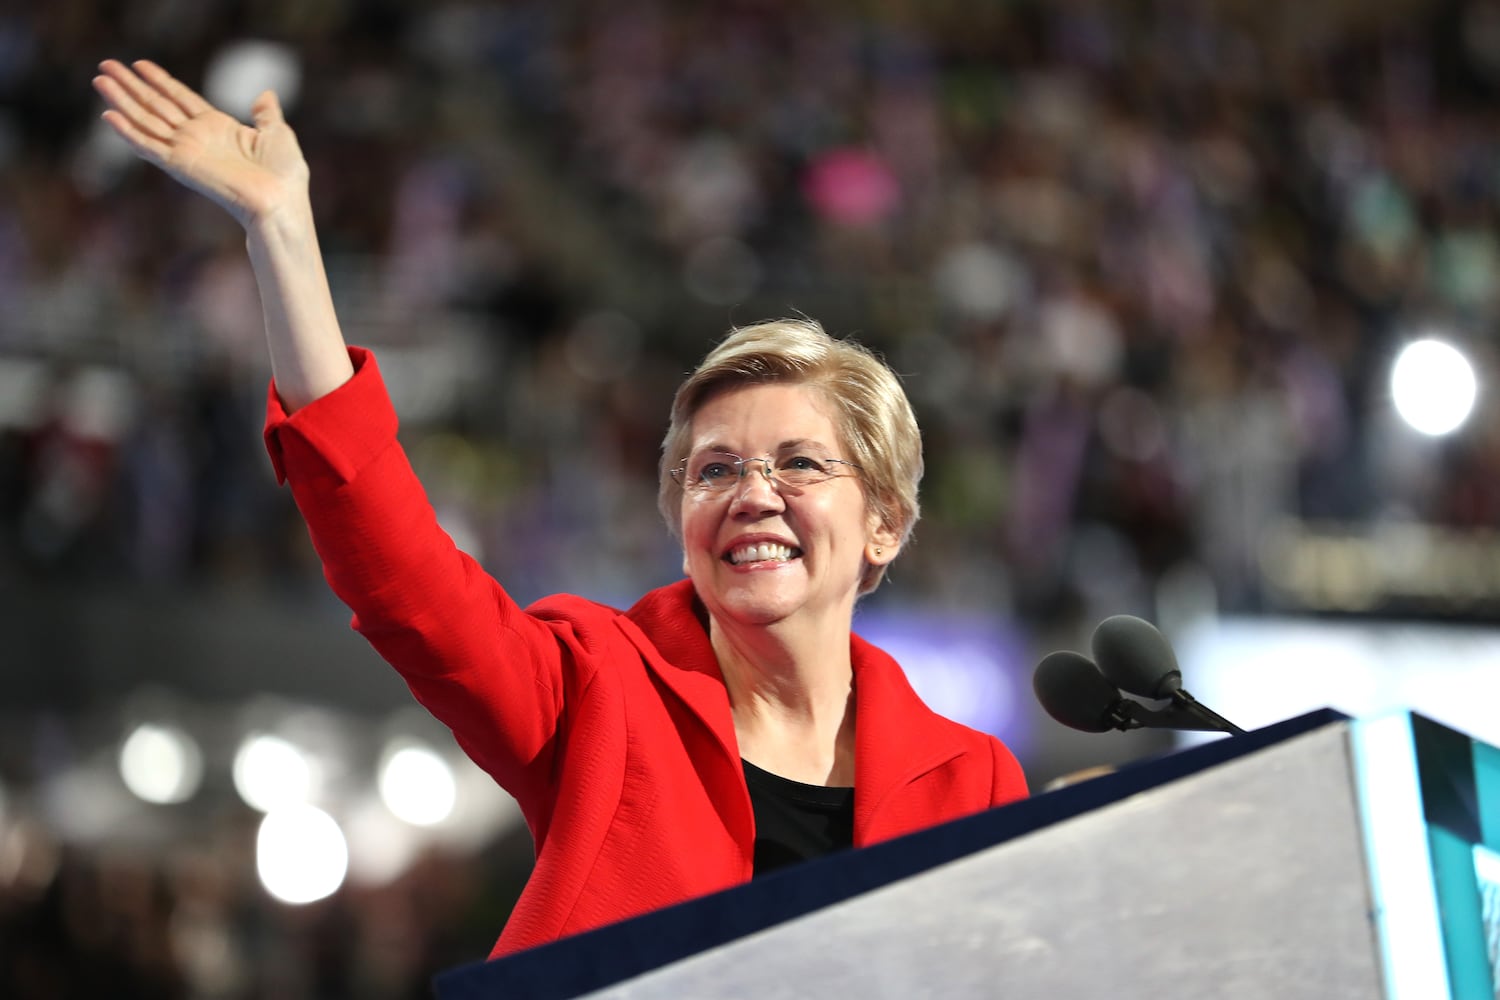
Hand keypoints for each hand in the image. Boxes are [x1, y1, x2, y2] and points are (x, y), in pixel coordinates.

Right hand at [93, 59, 309, 229]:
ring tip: (99, 79)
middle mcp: (198, 138)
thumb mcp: (277, 133)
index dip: (160, 80)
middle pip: (157, 105)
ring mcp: (186, 152)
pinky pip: (148, 146)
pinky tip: (109, 115)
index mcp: (218, 128)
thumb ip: (265, 113)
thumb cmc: (285, 175)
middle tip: (106, 64)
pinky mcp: (180, 166)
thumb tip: (265, 94)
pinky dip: (128, 132)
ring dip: (121, 101)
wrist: (280, 201)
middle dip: (131, 85)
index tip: (139, 64)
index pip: (181, 98)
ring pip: (146, 121)